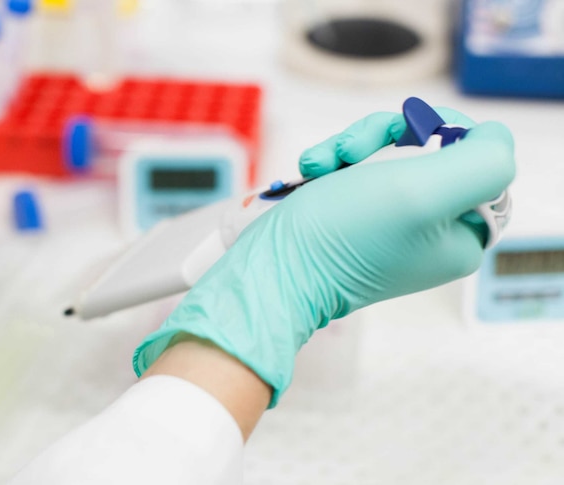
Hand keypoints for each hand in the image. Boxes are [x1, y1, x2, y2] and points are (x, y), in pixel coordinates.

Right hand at [133, 109, 514, 407]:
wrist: (272, 269)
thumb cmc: (342, 237)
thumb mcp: (427, 191)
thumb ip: (483, 160)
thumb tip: (491, 138)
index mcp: (461, 236)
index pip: (479, 163)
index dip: (447, 134)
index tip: (409, 132)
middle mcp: (429, 233)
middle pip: (430, 153)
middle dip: (387, 138)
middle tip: (352, 148)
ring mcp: (388, 227)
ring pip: (387, 156)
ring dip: (350, 147)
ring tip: (320, 162)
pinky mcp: (351, 220)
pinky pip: (354, 172)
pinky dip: (332, 163)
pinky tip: (311, 170)